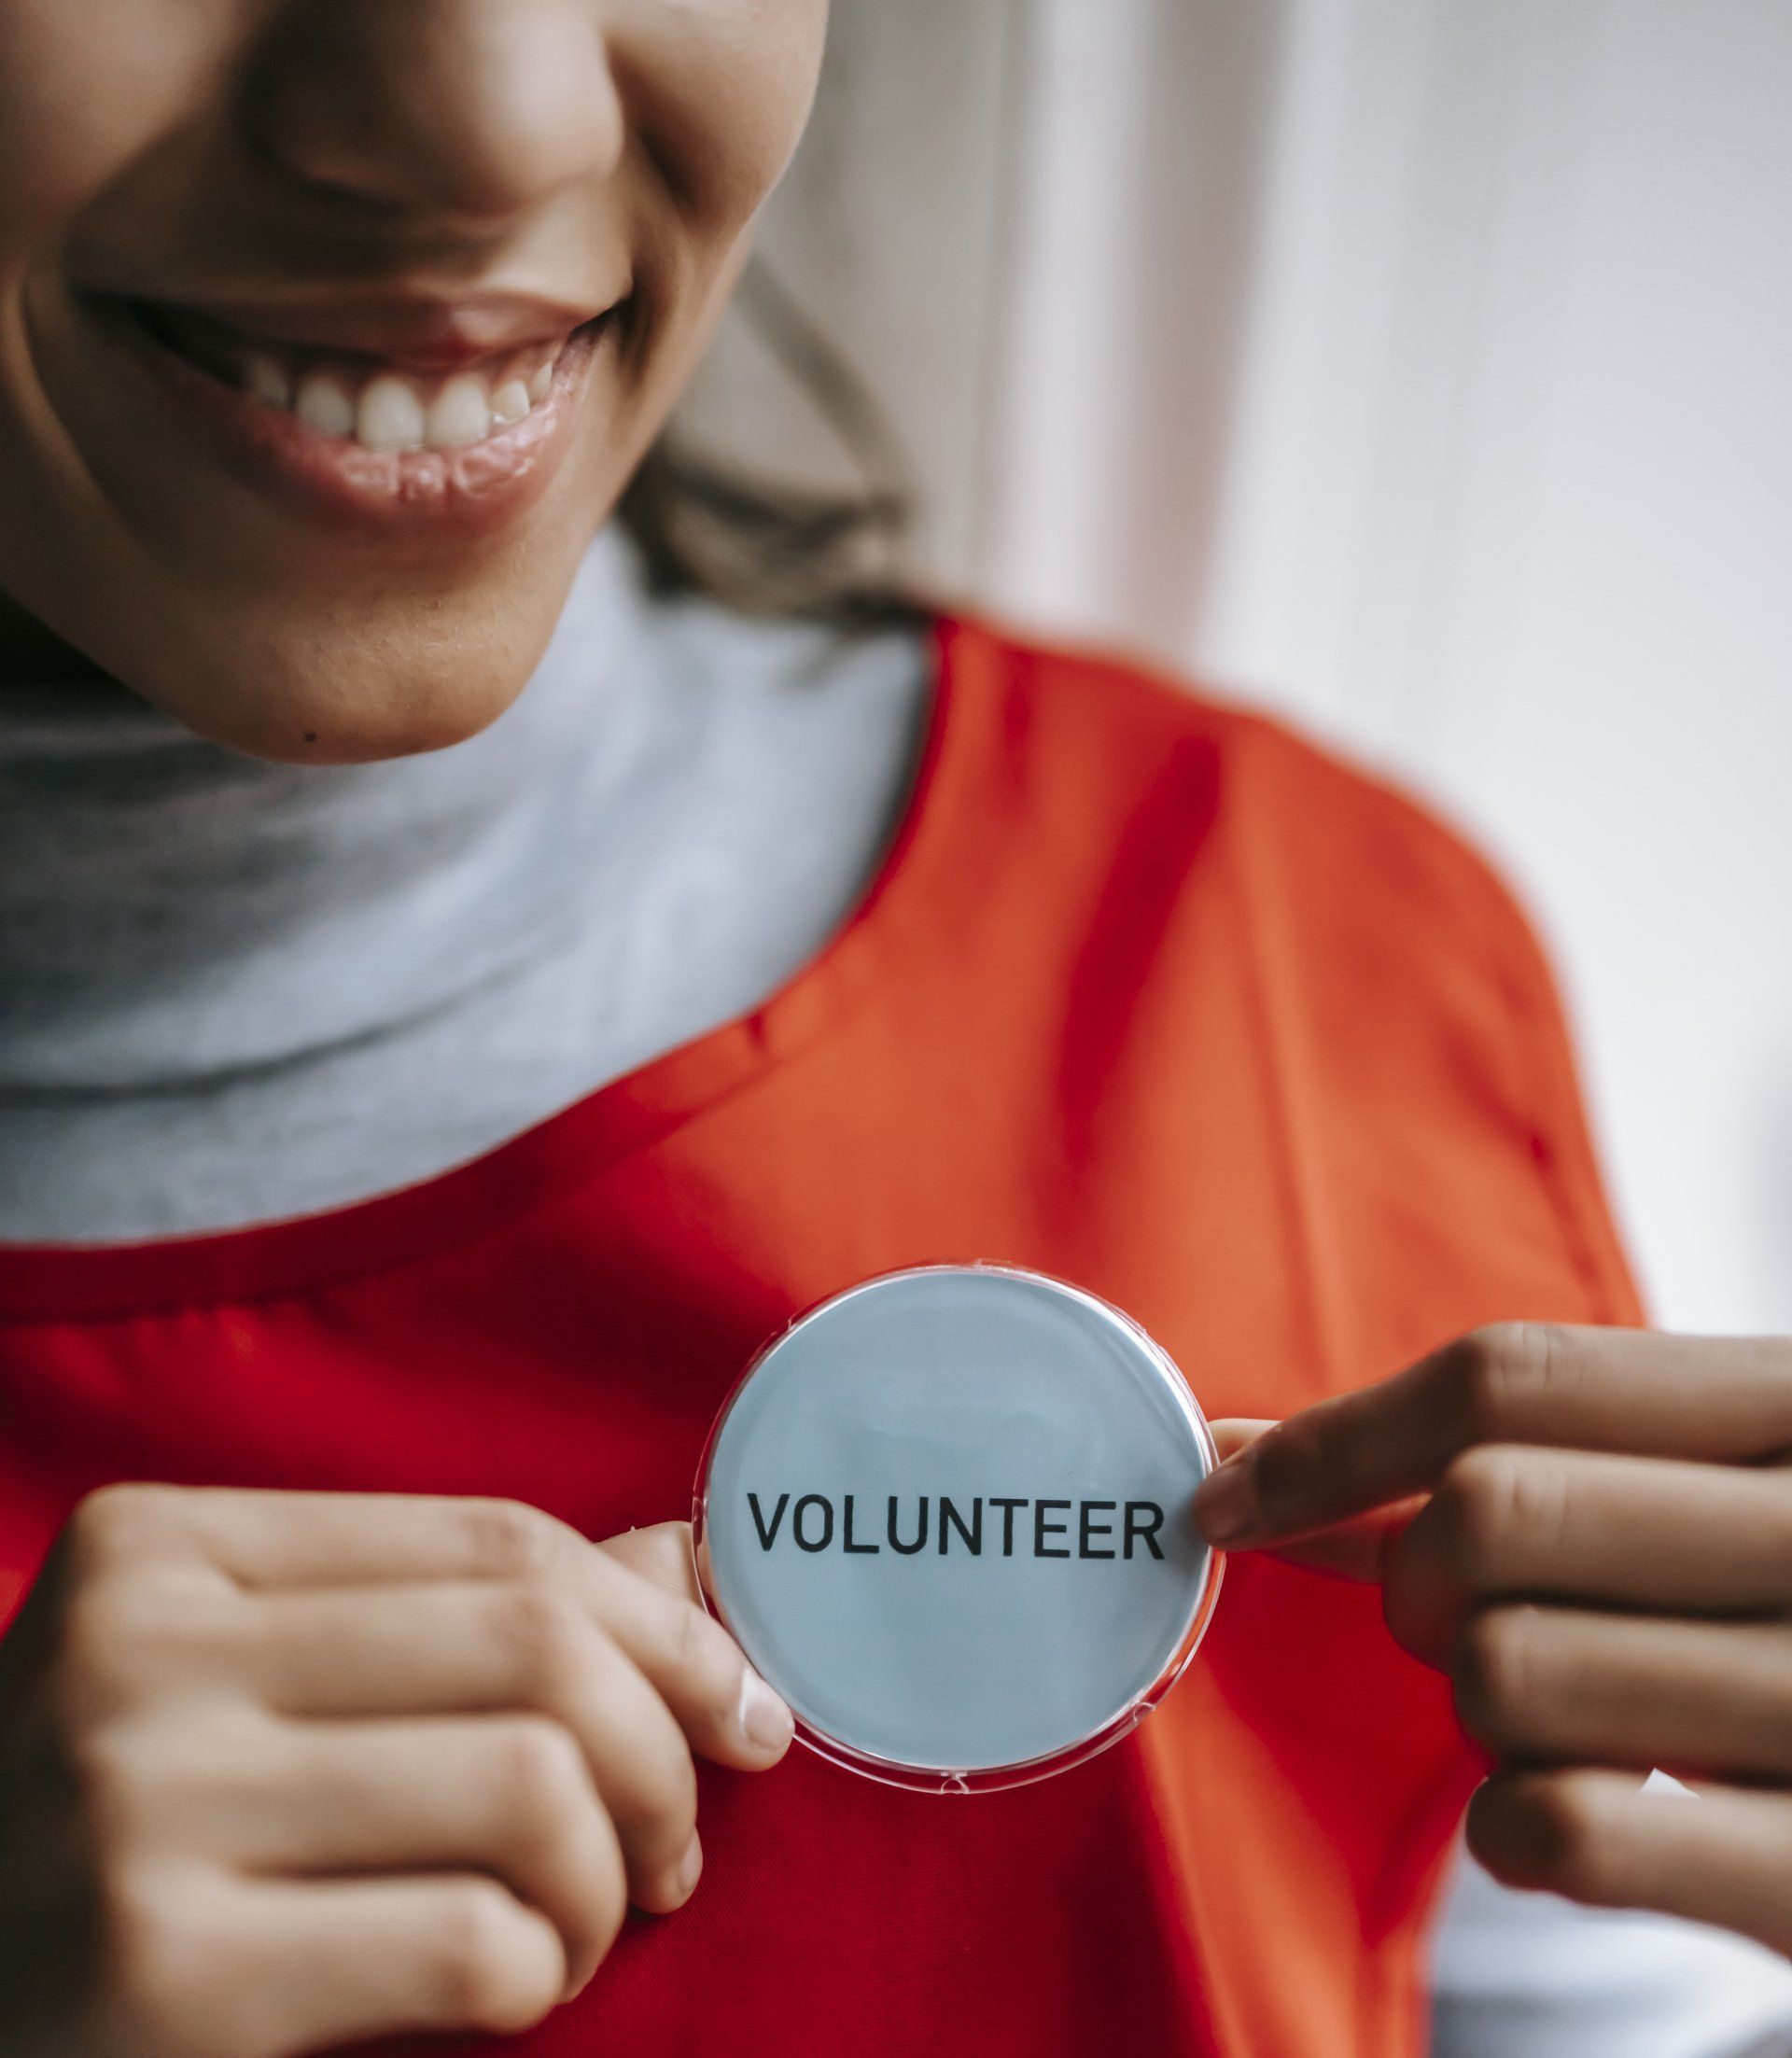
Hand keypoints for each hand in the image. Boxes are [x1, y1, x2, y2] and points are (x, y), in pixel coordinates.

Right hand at [0, 1486, 792, 2057]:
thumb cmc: (120, 1840)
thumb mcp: (247, 1692)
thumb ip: (452, 1621)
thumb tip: (685, 1562)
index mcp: (162, 1550)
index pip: (499, 1544)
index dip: (660, 1624)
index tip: (736, 1703)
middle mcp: (135, 1654)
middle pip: (535, 1648)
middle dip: (664, 1753)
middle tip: (677, 1841)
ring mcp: (135, 1811)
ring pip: (532, 1788)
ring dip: (611, 1877)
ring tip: (585, 1925)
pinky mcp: (158, 1979)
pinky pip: (472, 1943)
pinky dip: (540, 1974)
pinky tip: (511, 1992)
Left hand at [1193, 1324, 1791, 1955]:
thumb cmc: (1776, 1602)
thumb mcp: (1699, 1493)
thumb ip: (1516, 1461)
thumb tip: (1249, 1468)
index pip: (1509, 1376)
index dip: (1334, 1437)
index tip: (1228, 1494)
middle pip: (1485, 1515)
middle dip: (1414, 1580)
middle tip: (1459, 1621)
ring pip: (1502, 1670)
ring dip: (1479, 1707)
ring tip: (1566, 1716)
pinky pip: (1558, 1826)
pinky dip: (1514, 1826)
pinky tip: (1569, 1812)